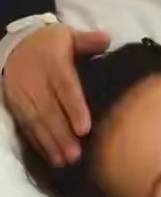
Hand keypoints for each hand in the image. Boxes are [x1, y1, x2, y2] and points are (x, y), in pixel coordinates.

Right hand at [3, 24, 109, 165]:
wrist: (16, 44)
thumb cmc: (50, 43)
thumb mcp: (68, 35)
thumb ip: (88, 40)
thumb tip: (108, 38)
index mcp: (53, 64)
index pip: (65, 88)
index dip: (74, 108)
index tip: (85, 128)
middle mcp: (36, 82)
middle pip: (49, 111)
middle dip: (62, 135)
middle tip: (76, 155)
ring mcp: (23, 95)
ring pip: (36, 122)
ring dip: (50, 143)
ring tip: (64, 161)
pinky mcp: (15, 105)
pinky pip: (26, 126)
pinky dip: (37, 142)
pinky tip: (49, 156)